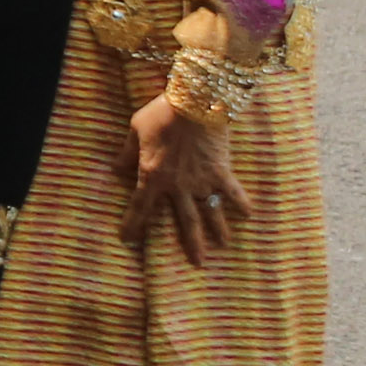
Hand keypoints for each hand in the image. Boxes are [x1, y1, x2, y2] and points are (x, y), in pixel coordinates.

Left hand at [125, 94, 254, 264]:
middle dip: (191, 243)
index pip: (140, 207)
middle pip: (185, 221)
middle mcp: (178, 186)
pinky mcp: (222, 171)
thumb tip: (116, 170)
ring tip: (224, 246)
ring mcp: (202, 181)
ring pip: (211, 213)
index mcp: (152, 176)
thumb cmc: (161, 114)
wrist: (195, 102)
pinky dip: (242, 203)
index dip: (133, 225)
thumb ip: (126, 153)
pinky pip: (233, 192)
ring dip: (218, 230)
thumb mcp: (134, 130)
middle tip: (199, 264)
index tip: (128, 240)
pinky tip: (249, 215)